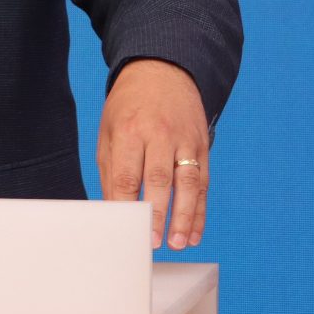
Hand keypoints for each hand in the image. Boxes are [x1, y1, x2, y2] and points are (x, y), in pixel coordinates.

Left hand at [97, 58, 210, 249]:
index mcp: (129, 130)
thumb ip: (110, 172)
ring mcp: (184, 140)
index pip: (127, 175)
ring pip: (188, 183)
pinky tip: (194, 232)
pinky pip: (203, 182)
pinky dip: (200, 210)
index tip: (126, 231)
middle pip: (159, 180)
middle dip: (158, 215)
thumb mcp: (109, 132)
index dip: (126, 206)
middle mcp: (159, 134)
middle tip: (153, 243)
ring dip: (184, 217)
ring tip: (178, 243)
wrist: (162, 70)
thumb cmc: (128, 107)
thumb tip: (113, 212)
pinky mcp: (201, 145)